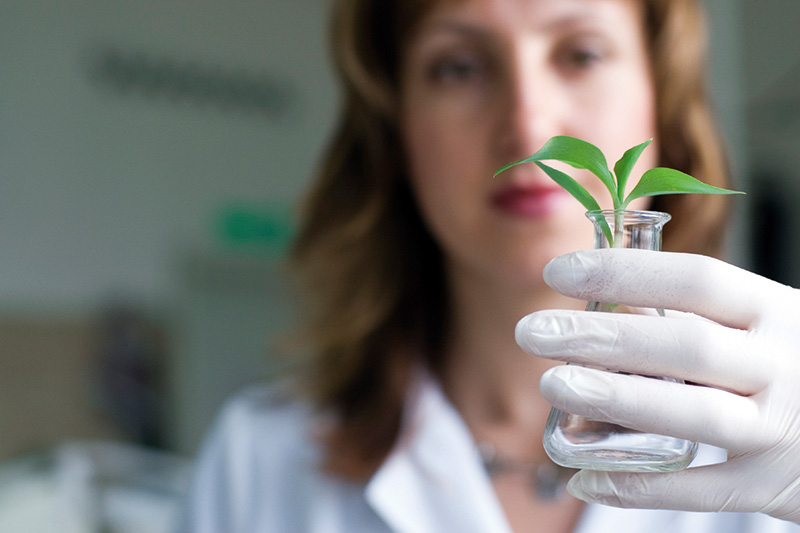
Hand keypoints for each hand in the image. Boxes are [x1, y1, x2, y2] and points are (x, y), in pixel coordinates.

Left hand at [515, 248, 799, 522]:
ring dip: (617, 398)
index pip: (696, 280)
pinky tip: (585, 475)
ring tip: (553, 384)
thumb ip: (703, 313)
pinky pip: (700, 490)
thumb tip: (605, 292)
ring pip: (694, 414)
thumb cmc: (792, 363)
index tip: (559, 271)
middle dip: (603, 337)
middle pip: (685, 346)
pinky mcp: (773, 485)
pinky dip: (639, 486)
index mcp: (775, 311)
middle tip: (532, 332)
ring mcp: (781, 429)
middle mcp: (782, 365)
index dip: (624, 272)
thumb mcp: (765, 323)